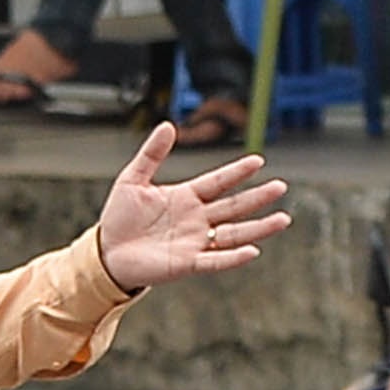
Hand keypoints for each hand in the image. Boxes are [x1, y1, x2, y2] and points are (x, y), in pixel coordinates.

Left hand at [96, 123, 292, 292]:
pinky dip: (233, 257)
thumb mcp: (132, 179)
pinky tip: (253, 250)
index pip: (218, 182)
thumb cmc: (119, 217)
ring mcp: (194, 242)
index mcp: (186, 197)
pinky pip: (215, 261)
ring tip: (284, 218)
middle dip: (257, 197)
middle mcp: (196, 219)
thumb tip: (167, 125)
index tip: (258, 160)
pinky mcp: (186, 264)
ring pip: (233, 234)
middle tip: (281, 186)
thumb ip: (151, 154)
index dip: (237, 172)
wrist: (106, 251)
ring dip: (258, 227)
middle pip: (233, 207)